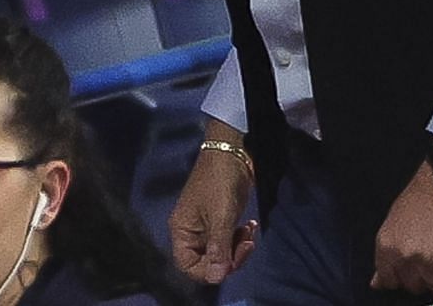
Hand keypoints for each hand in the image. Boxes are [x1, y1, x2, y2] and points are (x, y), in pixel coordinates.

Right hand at [169, 130, 258, 283]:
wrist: (231, 154)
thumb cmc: (220, 182)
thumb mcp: (221, 217)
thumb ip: (219, 248)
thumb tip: (217, 278)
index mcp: (182, 231)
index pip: (188, 266)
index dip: (209, 271)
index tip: (230, 262)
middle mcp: (190, 232)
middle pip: (206, 263)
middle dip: (230, 258)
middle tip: (247, 244)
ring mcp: (204, 227)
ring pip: (220, 253)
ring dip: (238, 248)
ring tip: (249, 232)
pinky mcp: (218, 221)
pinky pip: (227, 241)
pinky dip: (240, 238)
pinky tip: (250, 226)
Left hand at [369, 161, 432, 296]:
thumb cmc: (421, 196)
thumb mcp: (392, 221)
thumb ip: (387, 253)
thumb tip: (379, 280)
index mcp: (387, 247)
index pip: (388, 280)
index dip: (398, 278)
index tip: (404, 276)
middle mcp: (408, 257)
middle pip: (413, 286)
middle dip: (420, 277)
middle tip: (428, 260)